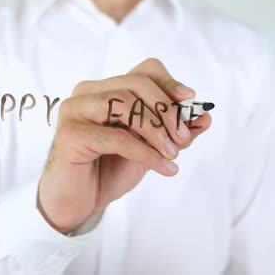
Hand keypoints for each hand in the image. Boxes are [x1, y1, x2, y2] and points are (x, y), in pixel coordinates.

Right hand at [37, 58, 211, 233]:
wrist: (77, 203)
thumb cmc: (109, 170)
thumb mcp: (150, 148)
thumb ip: (174, 133)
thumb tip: (205, 117)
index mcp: (105, 89)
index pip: (143, 71)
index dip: (169, 83)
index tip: (190, 100)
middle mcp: (87, 92)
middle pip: (136, 83)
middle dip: (166, 109)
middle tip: (182, 138)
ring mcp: (75, 110)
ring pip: (125, 104)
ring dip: (156, 131)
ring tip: (172, 154)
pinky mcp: (70, 134)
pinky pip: (117, 137)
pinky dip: (146, 152)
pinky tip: (163, 168)